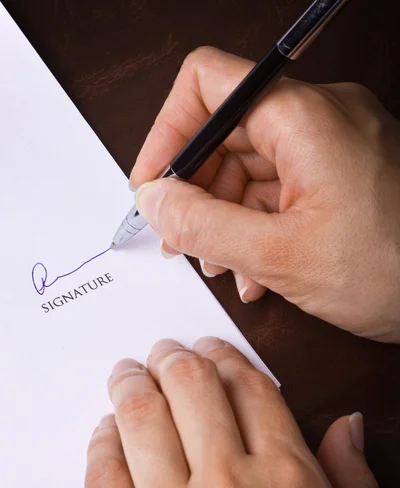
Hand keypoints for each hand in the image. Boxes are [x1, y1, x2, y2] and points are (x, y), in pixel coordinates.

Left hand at [85, 337, 396, 487]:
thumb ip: (356, 481)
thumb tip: (349, 423)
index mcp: (288, 479)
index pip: (247, 385)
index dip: (225, 355)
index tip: (210, 348)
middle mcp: (227, 487)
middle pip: (190, 384)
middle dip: (172, 356)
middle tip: (162, 351)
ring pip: (140, 416)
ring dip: (131, 383)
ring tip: (128, 373)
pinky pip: (102, 473)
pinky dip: (102, 440)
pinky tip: (108, 430)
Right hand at [130, 47, 399, 342]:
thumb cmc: (394, 271)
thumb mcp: (282, 257)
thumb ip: (204, 226)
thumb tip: (154, 202)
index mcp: (303, 118)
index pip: (206, 85)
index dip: (166, 135)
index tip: (152, 188)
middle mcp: (318, 117)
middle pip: (224, 132)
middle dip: (195, 190)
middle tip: (180, 238)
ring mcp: (331, 145)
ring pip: (249, 166)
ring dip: (224, 217)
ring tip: (222, 265)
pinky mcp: (339, 173)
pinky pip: (279, 187)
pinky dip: (256, 224)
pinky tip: (254, 269)